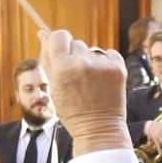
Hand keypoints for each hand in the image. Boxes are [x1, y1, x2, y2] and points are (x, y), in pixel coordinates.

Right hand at [45, 30, 128, 153]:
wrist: (99, 129)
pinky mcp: (118, 68)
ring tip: (91, 83)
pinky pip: (109, 54)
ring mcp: (102, 65)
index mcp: (62, 68)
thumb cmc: (72, 110)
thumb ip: (47, 58)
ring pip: (92, 50)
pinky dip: (106, 63)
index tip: (62, 53)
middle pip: (76, 43)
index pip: (59, 35)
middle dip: (74, 56)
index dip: (59, 43)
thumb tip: (42, 33)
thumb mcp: (54, 86)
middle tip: (77, 79)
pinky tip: (103, 81)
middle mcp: (82, 63)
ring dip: (90, 61)